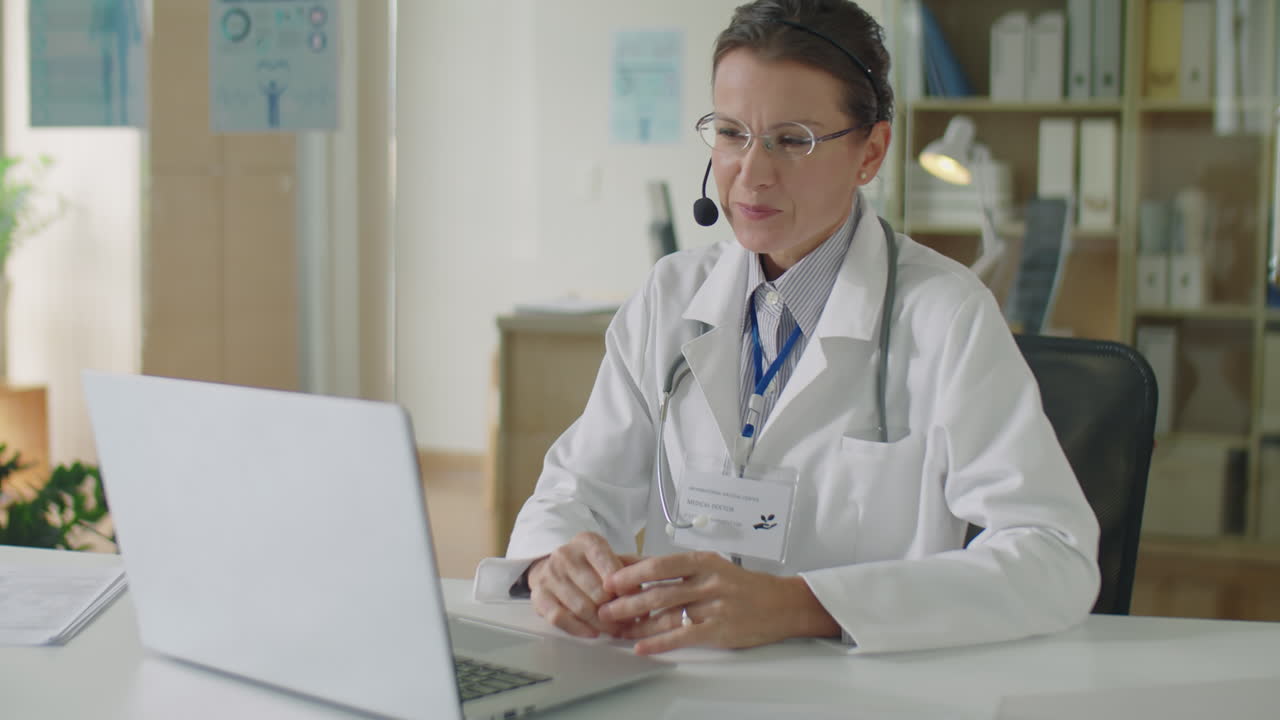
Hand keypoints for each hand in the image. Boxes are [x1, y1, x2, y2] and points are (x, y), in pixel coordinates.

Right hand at [527, 532, 637, 638]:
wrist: (553, 565)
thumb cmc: (590, 565)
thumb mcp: (611, 558)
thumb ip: (632, 571)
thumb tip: (650, 594)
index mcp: (587, 542)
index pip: (611, 566)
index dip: (626, 589)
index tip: (636, 601)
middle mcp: (565, 555)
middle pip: (597, 592)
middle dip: (617, 611)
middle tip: (631, 622)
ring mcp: (549, 575)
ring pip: (581, 608)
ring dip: (602, 624)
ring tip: (616, 630)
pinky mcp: (539, 595)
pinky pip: (560, 618)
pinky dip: (579, 629)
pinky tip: (593, 633)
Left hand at [598, 552, 839, 654]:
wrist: (781, 604)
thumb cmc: (743, 586)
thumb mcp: (713, 568)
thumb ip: (680, 571)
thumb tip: (640, 569)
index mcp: (703, 561)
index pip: (659, 564)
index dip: (631, 572)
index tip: (608, 580)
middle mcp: (707, 581)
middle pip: (658, 590)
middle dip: (626, 600)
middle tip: (604, 607)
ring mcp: (714, 606)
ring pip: (667, 613)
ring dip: (636, 622)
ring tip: (615, 628)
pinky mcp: (719, 629)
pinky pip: (683, 636)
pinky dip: (659, 642)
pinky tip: (642, 647)